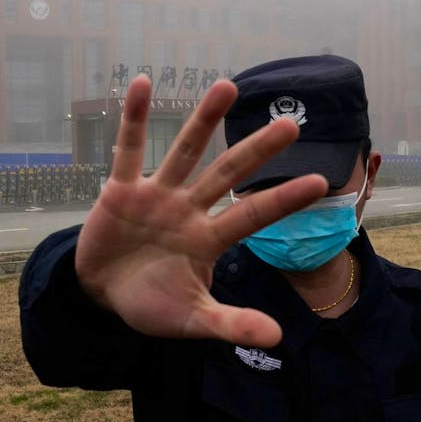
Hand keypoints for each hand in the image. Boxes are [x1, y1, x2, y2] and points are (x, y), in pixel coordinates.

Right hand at [75, 75, 327, 347]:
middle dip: (258, 150)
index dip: (282, 199)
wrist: (101, 295)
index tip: (319, 182)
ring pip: (184, 151)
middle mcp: (189, 209)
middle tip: (292, 125)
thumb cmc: (150, 304)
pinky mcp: (121, 189)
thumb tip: (278, 339)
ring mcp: (157, 195)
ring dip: (204, 121)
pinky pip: (128, 149)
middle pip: (228, 174)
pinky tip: (140, 82)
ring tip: (227, 86)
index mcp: (209, 240)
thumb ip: (230, 325)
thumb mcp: (191, 320)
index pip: (252, 216)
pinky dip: (132, 118)